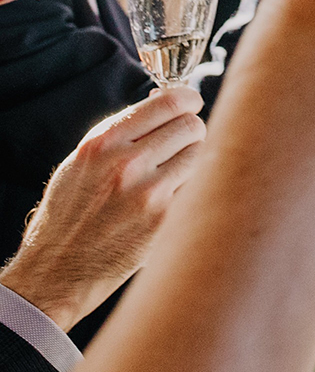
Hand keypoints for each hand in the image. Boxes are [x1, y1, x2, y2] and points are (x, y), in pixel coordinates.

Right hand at [0, 87, 205, 328]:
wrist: (55, 271)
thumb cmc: (70, 214)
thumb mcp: (82, 163)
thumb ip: (121, 133)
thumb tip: (162, 100)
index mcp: (102, 143)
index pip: (168, 102)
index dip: (188, 100)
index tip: (192, 105)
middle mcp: (125, 163)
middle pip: (192, 126)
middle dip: (192, 133)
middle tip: (184, 144)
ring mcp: (147, 192)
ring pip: (202, 155)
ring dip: (196, 162)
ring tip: (175, 175)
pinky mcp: (164, 220)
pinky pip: (197, 188)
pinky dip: (192, 190)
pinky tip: (175, 200)